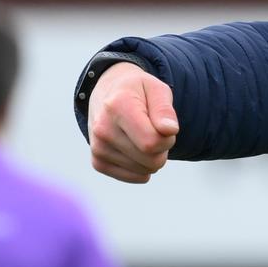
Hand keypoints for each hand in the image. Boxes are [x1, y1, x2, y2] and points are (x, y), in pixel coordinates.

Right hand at [88, 63, 179, 183]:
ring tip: (142, 136)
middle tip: (154, 130)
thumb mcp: (156, 89)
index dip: (167, 138)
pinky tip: (135, 148)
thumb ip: (164, 109)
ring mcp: (98, 148)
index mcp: (118, 106)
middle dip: (162, 148)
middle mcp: (103, 129)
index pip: (152, 142)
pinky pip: (136, 177)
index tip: (164, 126)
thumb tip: (170, 130)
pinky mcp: (98, 162)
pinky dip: (143, 166)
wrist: (107, 93)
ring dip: (152, 157)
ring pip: (145, 171)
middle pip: (151, 160)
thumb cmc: (138, 92)